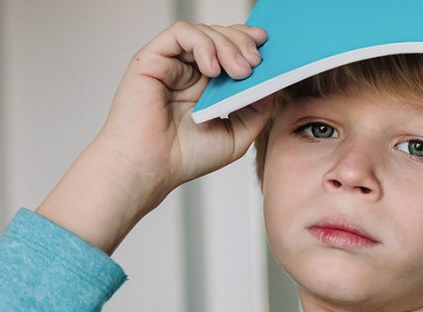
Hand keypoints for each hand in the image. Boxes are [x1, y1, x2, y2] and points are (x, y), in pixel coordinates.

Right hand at [37, 21, 273, 254]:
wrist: (150, 168)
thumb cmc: (184, 157)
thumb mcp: (238, 134)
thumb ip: (258, 108)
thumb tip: (273, 82)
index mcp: (207, 86)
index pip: (231, 50)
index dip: (249, 43)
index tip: (268, 48)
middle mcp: (189, 71)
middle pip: (221, 35)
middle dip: (243, 44)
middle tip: (254, 63)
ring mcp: (171, 63)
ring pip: (204, 31)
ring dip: (228, 45)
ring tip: (238, 71)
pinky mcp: (153, 58)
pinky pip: (181, 33)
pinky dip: (202, 44)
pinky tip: (211, 69)